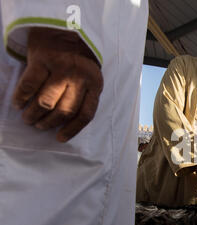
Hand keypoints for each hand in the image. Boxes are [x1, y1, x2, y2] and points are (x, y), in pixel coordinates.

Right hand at [13, 27, 102, 141]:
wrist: (65, 29)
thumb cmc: (77, 60)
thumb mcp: (90, 77)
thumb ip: (84, 96)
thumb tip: (67, 124)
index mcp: (95, 84)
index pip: (86, 114)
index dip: (72, 130)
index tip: (59, 138)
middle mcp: (80, 77)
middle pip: (64, 111)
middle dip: (49, 123)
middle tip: (39, 126)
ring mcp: (61, 68)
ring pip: (46, 102)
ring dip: (34, 115)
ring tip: (28, 118)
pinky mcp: (42, 59)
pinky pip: (29, 86)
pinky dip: (21, 98)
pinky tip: (18, 104)